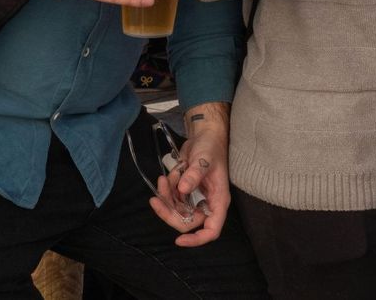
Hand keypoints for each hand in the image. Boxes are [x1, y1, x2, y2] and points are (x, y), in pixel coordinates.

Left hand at [150, 104, 232, 246]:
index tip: (179, 240)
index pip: (211, 229)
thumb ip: (195, 174)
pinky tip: (166, 176)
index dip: (197, 239)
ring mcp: (194, 199)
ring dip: (165, 199)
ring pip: (175, 212)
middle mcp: (206, 203)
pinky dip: (165, 191)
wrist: (204, 135)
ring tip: (163, 180)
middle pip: (186, 223)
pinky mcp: (184, 193)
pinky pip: (170, 201)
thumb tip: (183, 190)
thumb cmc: (210, 147)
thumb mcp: (204, 159)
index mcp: (218, 200)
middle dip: (169, 212)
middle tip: (156, 200)